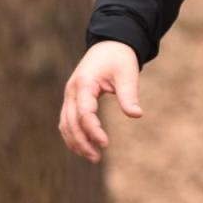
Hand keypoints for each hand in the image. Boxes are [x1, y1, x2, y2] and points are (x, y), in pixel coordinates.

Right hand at [58, 41, 142, 162]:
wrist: (110, 43)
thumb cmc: (119, 57)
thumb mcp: (127, 73)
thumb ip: (129, 95)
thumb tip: (136, 115)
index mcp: (84, 83)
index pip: (84, 112)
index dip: (93, 130)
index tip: (105, 144)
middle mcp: (72, 90)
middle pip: (70, 122)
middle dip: (82, 142)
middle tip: (97, 158)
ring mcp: (69, 95)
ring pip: (65, 123)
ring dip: (76, 141)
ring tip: (92, 157)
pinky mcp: (73, 99)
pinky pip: (67, 120)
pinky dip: (73, 134)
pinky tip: (85, 146)